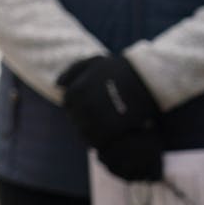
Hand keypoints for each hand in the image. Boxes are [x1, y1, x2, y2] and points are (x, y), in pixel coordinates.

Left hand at [58, 54, 163, 180]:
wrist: (145, 79)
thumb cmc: (120, 70)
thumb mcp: (93, 63)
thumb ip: (72, 72)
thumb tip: (57, 85)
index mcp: (75, 90)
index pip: (68, 104)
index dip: (78, 105)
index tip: (91, 105)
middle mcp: (82, 105)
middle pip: (75, 120)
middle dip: (85, 119)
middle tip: (100, 117)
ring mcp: (95, 118)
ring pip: (84, 133)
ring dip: (92, 132)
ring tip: (105, 127)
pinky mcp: (110, 130)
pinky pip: (98, 142)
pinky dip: (102, 140)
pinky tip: (112, 135)